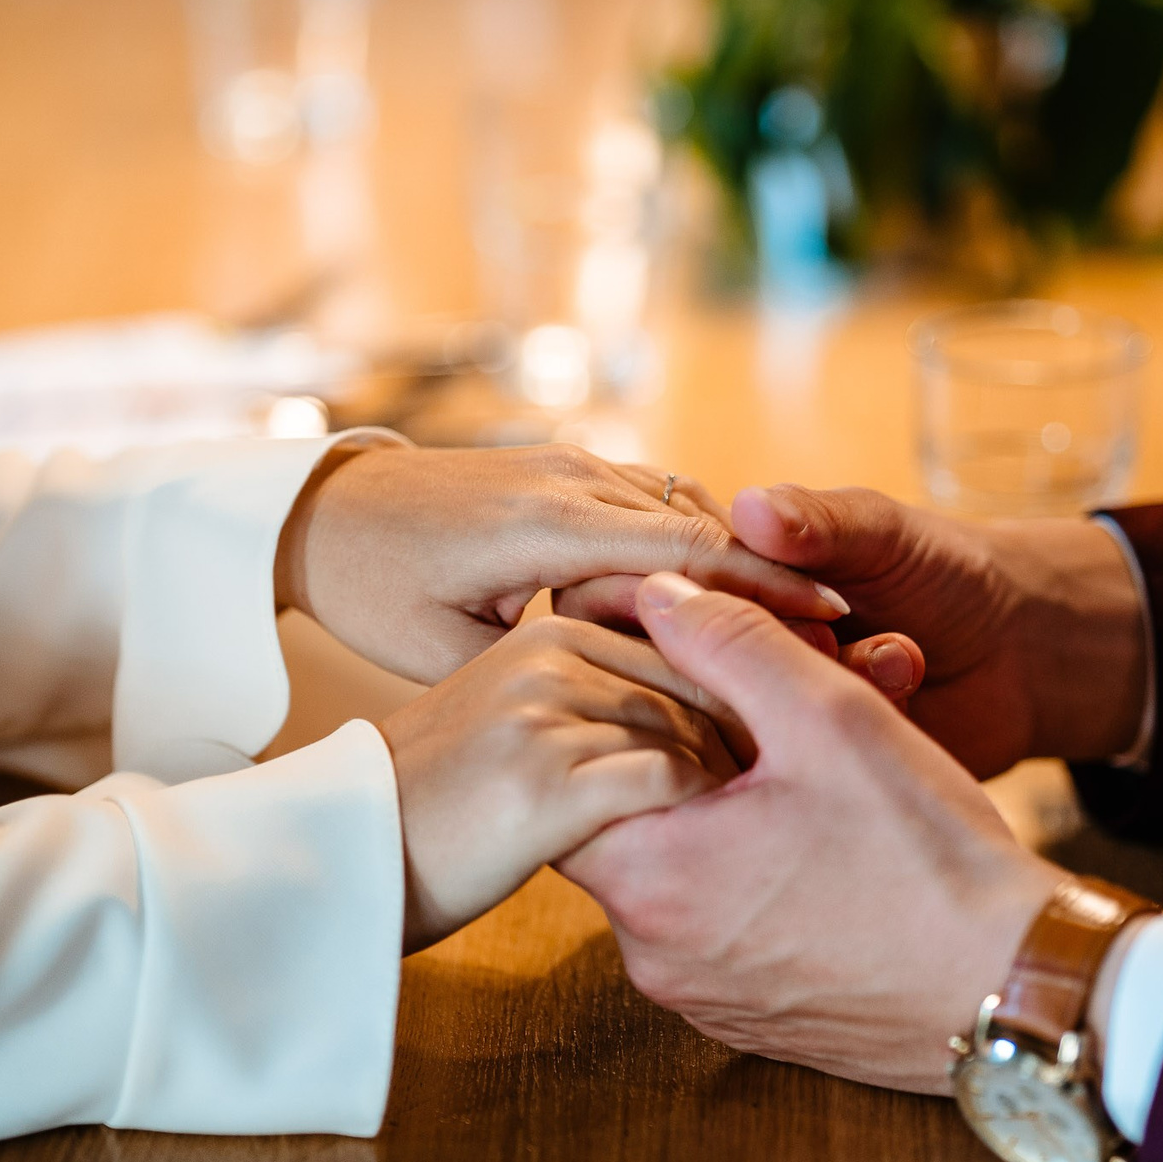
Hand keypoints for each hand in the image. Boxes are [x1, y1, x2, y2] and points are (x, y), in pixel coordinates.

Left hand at [278, 443, 847, 685]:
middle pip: (705, 524)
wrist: (326, 508)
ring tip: (791, 622)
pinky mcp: (570, 466)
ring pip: (688, 506)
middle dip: (773, 578)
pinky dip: (699, 542)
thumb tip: (629, 699)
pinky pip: (655, 499)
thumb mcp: (443, 649)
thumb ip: (542, 665)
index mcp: (546, 523)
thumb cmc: (373, 586)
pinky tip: (723, 597)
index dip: (766, 589)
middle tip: (836, 635)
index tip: (833, 621)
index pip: (686, 552)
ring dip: (738, 561)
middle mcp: (572, 477)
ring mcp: (574, 462)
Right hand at [377, 614, 747, 950]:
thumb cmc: (446, 799)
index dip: (743, 687)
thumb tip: (688, 710)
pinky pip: (663, 782)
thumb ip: (589, 697)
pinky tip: (709, 838)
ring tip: (765, 812)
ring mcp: (545, 718)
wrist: (357, 854)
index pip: (683, 642)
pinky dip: (698, 807)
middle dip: (751, 728)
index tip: (781, 732)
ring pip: (686, 729)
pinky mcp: (546, 784)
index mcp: (548, 635)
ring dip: (731, 773)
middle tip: (792, 775)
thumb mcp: (512, 720)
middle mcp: (548, 660)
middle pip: (695, 682)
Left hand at [563, 574, 1145, 1093]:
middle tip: (745, 725)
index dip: (618, 712)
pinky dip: (744, 884)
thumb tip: (656, 593)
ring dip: (710, 824)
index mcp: (649, 879)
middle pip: (615, 827)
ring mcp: (699, 997)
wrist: (1021, 993)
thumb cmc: (930, 859)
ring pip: (668, 880)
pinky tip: (813, 850)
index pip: (567, 778)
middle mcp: (651, 954)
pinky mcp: (748, 1021)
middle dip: (669, 764)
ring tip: (789, 783)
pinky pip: (714, 932)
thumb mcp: (832, 717)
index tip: (677, 684)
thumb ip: (731, 643)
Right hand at [717, 485, 1149, 778]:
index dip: (716, 592)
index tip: (780, 585)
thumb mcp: (880, 531)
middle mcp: (731, 655)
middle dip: (777, 642)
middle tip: (839, 627)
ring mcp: (763, 718)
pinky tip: (904, 678)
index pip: (671, 593)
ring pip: (747, 717)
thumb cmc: (940, 569)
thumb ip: (818, 522)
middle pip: (694, 664)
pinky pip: (799, 762)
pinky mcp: (804, 773)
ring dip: (825, 679)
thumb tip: (750, 506)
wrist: (1018, 649)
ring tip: (894, 650)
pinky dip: (856, 718)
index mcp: (727, 587)